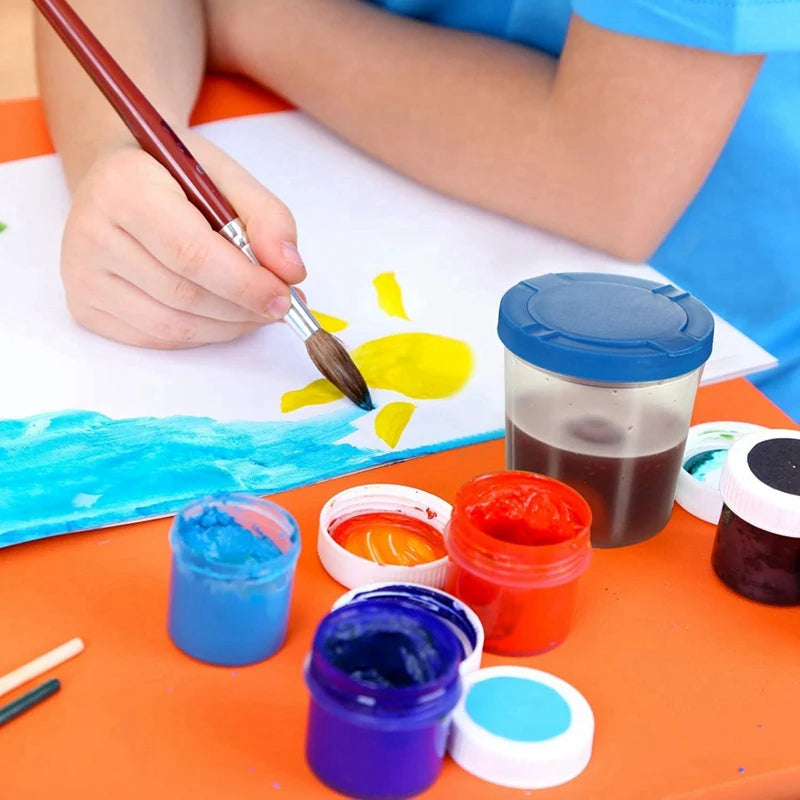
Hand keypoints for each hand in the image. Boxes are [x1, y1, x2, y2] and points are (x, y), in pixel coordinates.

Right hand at [60, 129, 305, 347]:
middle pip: (184, 295)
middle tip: (281, 306)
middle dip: (244, 309)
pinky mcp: (86, 307)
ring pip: (174, 326)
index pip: (190, 252)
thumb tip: (291, 272)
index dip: (244, 283)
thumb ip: (269, 219)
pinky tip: (223, 316)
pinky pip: (158, 338)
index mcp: (124, 187)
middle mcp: (90, 232)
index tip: (285, 296)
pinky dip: (203, 334)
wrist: (121, 183)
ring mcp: (82, 275)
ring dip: (229, 327)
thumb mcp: (228, 179)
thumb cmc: (177, 179)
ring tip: (257, 310)